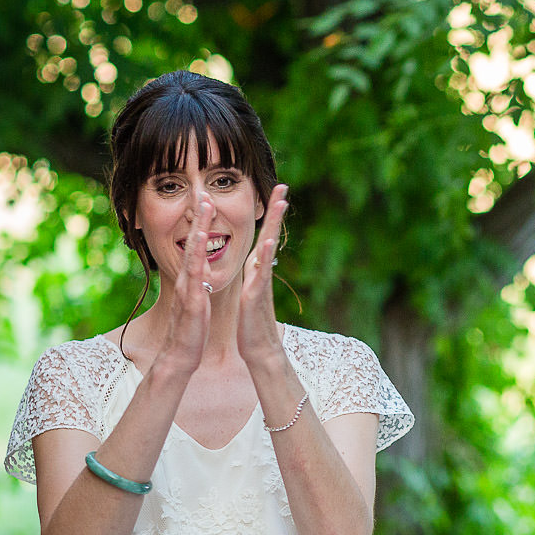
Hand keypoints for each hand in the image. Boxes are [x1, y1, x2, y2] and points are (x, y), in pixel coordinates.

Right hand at [160, 197, 214, 373]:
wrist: (180, 354)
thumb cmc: (191, 328)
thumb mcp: (197, 300)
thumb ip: (197, 283)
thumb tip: (200, 271)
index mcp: (192, 278)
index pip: (197, 245)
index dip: (202, 224)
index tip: (206, 200)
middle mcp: (188, 278)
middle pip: (193, 242)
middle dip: (198, 218)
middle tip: (202, 192)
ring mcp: (188, 288)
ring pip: (193, 254)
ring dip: (198, 230)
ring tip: (203, 208)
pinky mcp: (192, 301)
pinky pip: (195, 276)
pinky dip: (198, 258)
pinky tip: (202, 243)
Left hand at [238, 183, 287, 364]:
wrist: (259, 348)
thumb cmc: (253, 322)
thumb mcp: (251, 290)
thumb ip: (256, 272)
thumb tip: (260, 256)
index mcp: (257, 269)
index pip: (264, 235)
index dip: (270, 215)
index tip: (274, 192)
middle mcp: (262, 270)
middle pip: (272, 234)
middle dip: (277, 211)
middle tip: (283, 186)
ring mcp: (261, 281)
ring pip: (269, 248)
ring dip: (275, 225)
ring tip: (280, 204)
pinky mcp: (257, 294)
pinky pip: (262, 273)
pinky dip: (266, 257)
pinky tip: (268, 242)